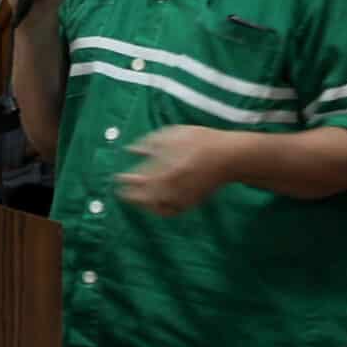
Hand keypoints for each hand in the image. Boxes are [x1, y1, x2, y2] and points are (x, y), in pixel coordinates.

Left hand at [114, 127, 230, 215]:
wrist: (228, 156)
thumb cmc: (201, 141)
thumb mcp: (175, 134)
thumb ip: (151, 143)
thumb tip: (131, 149)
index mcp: (168, 167)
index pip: (141, 178)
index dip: (127, 180)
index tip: (118, 178)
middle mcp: (174, 185)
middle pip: (146, 197)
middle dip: (131, 196)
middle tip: (122, 193)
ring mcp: (184, 196)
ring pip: (157, 207)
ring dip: (143, 205)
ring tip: (135, 200)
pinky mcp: (192, 202)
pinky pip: (172, 212)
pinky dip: (160, 211)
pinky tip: (154, 206)